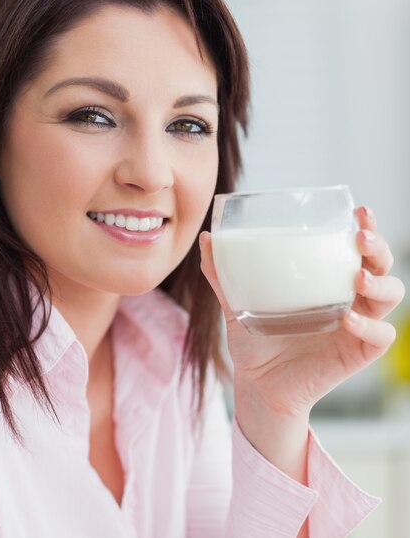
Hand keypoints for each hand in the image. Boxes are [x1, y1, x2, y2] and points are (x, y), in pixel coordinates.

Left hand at [200, 206, 404, 417]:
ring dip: (380, 283)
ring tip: (357, 277)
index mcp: (327, 281)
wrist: (257, 385)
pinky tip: (347, 319)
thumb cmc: (255, 341)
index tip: (359, 212)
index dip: (366, 228)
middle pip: (382, 265)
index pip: (356, 248)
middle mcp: (348, 299)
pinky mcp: (356, 354)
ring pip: (390, 296)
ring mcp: (356, 326)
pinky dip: (369, 327)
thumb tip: (207, 239)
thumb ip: (223, 275)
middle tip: (360, 238)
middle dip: (378, 248)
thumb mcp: (238, 304)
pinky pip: (379, 337)